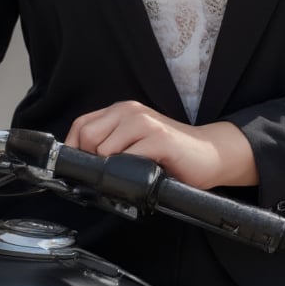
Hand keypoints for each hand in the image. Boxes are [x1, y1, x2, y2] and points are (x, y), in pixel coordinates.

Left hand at [64, 100, 258, 190]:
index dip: (75, 150)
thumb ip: (111, 143)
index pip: (81, 126)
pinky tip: (143, 174)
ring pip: (104, 149)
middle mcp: (130, 111)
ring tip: (131, 173)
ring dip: (113, 169)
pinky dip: (130, 172)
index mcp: (121, 111)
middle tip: (113, 174)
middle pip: (88, 138)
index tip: (82, 170)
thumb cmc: (170, 153)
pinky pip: (128, 158)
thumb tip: (80, 165)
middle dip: (93, 163)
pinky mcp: (159, 138)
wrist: (210, 153)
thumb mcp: (134, 141)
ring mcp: (145, 123)